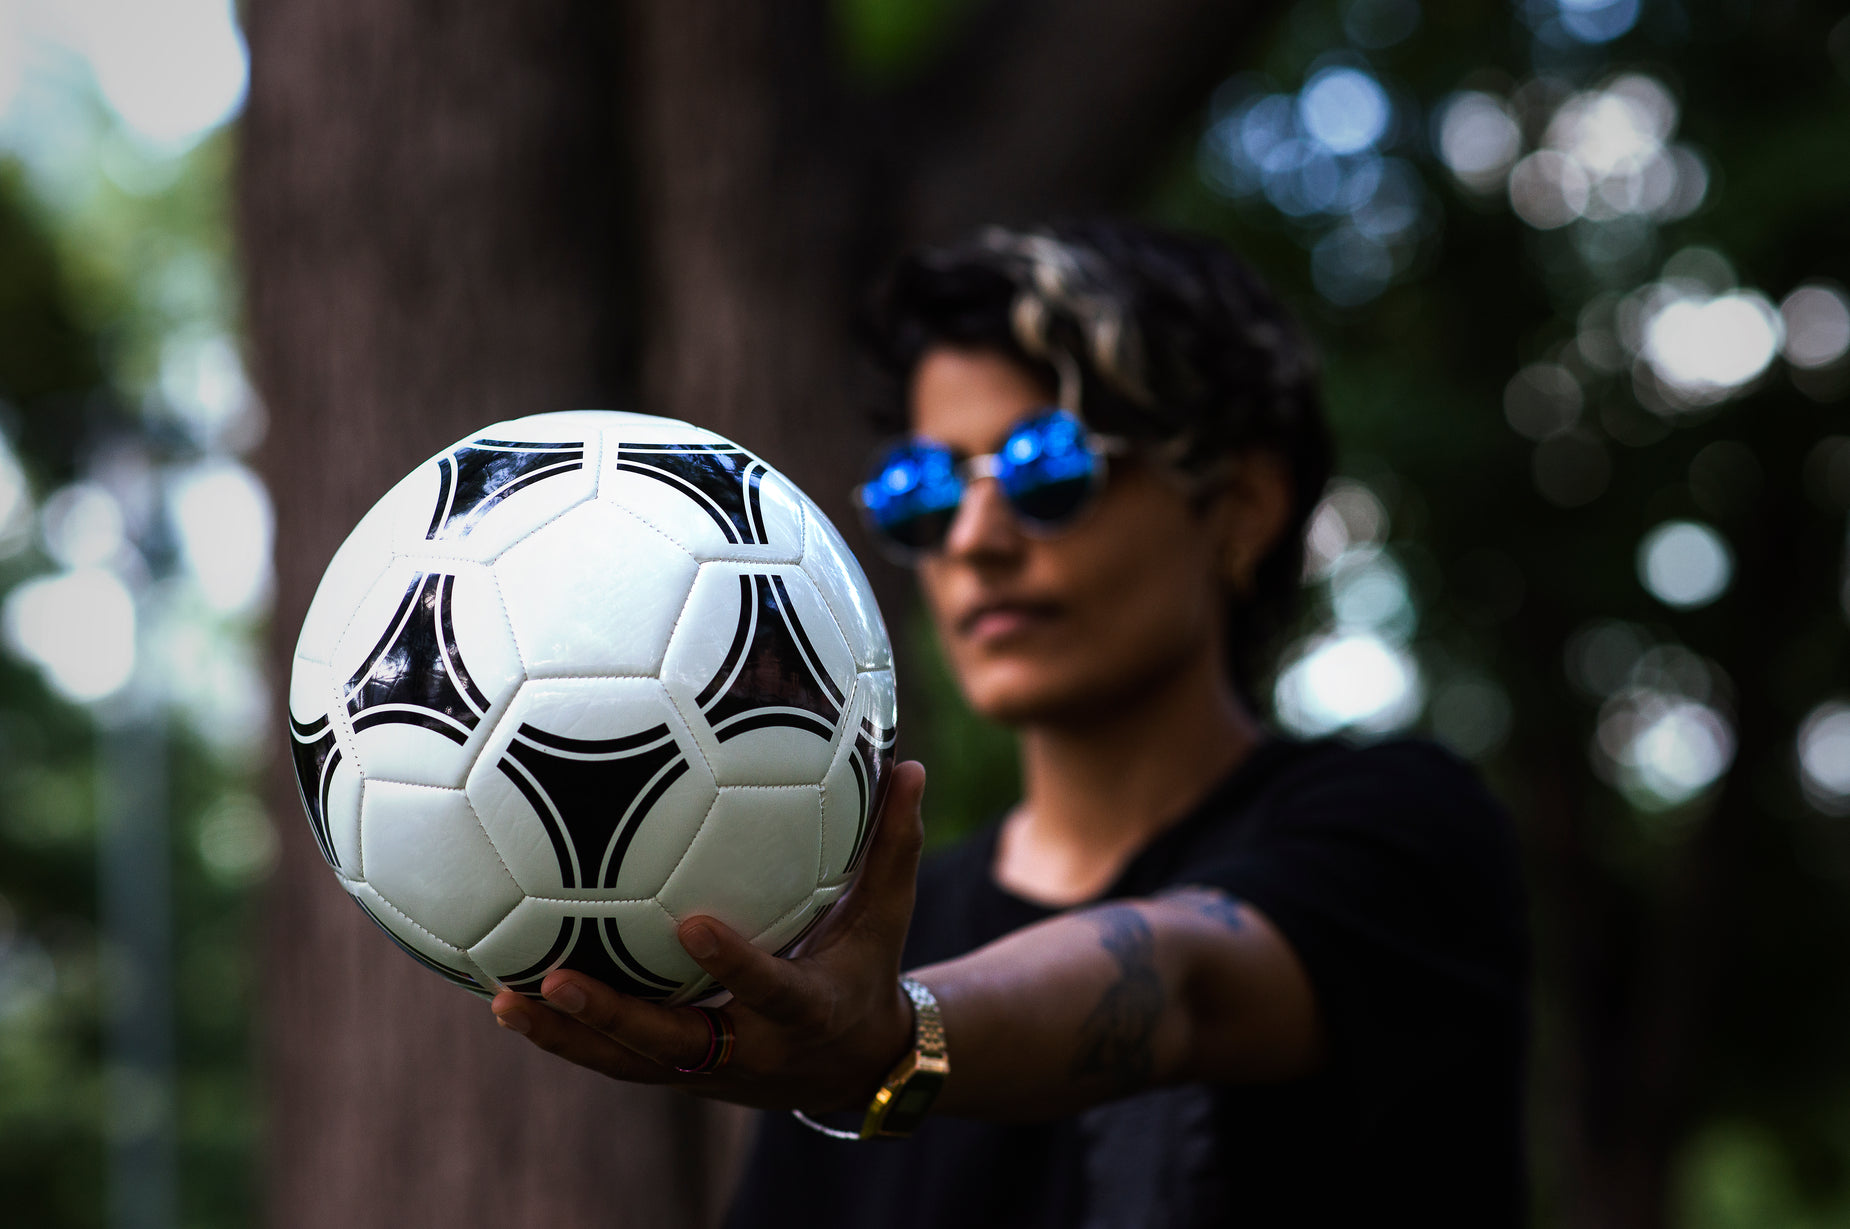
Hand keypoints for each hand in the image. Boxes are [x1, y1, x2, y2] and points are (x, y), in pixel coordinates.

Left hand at [490, 761, 927, 1112]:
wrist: (855, 1067)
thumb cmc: (866, 968)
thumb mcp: (886, 916)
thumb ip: (892, 844)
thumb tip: (910, 763)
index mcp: (804, 1010)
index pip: (769, 990)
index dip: (732, 965)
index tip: (692, 922)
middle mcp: (749, 1052)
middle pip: (672, 1045)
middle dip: (613, 1018)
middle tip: (557, 977)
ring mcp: (706, 1071)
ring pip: (626, 1064)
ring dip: (566, 1035)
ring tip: (506, 998)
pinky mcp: (675, 1075)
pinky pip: (611, 1058)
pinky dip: (563, 1034)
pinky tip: (507, 996)